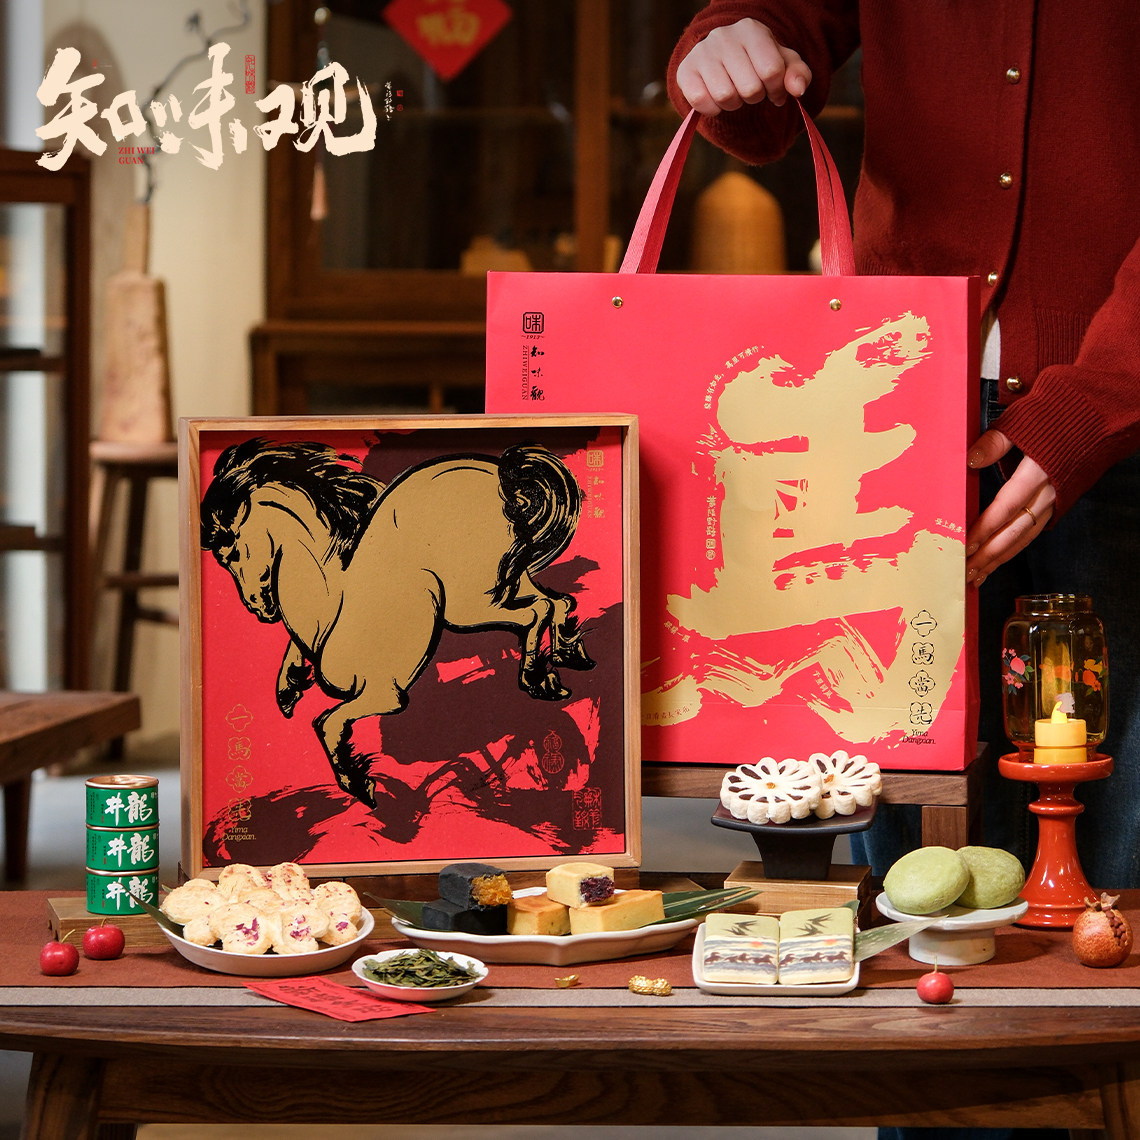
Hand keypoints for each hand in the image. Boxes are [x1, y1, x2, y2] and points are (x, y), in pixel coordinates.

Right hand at [676, 18, 810, 114]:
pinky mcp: (685, 72)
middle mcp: (724, 36)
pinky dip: (713, 109)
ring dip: (734, 104)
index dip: (777, 90)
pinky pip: (702, 103)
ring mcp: (702, 53)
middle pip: (750, 88)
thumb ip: (798, 74)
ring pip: (726, 97)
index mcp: (751, 30)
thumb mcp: (782, 64)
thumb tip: (798, 90)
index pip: (771, 71)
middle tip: (751, 91)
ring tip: (734, 93)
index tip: (774, 91)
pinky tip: (716, 99)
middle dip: (754, 97)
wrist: (720, 60)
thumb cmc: (756, 63)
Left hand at [965, 429, 1055, 586]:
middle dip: (989, 555)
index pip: (1007, 506)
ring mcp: (1054, 501)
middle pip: (1016, 531)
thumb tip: (970, 458)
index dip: (986, 528)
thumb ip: (995, 442)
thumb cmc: (1055, 416)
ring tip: (976, 576)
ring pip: (1025, 537)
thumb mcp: (1022, 421)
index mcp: (1039, 471)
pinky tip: (994, 561)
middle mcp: (1049, 492)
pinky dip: (1012, 549)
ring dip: (999, 558)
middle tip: (965, 572)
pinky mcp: (1056, 505)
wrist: (1096, 417)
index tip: (965, 545)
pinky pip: (1032, 533)